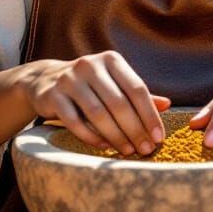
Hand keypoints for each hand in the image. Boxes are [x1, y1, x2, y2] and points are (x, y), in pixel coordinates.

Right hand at [20, 52, 169, 155]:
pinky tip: (105, 147)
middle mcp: (90, 65)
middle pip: (119, 103)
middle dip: (135, 130)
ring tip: (128, 151)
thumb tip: (167, 105)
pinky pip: (75, 122)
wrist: (45, 81)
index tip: (159, 137)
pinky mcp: (53, 95)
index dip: (150, 115)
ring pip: (98, 113)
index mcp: (111, 60)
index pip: (137, 88)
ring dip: (116, 136)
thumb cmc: (90, 85)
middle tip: (145, 149)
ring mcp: (69, 79)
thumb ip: (137, 94)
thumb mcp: (114, 84)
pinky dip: (92, 137)